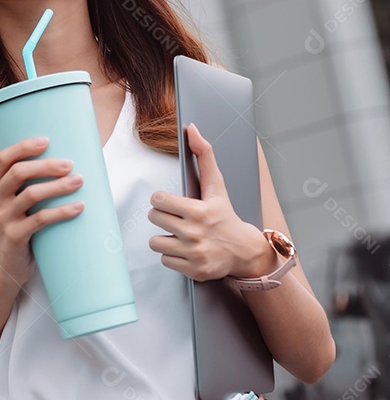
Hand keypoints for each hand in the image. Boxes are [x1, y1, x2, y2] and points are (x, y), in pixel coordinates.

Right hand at [0, 137, 84, 288]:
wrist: (6, 266)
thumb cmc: (18, 227)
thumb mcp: (14, 203)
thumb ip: (27, 185)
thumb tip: (65, 162)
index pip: (3, 158)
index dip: (24, 147)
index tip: (47, 140)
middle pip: (19, 173)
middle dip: (47, 165)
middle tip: (70, 164)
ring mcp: (2, 218)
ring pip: (31, 194)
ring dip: (58, 186)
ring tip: (79, 181)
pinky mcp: (14, 236)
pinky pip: (40, 219)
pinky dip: (62, 211)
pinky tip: (79, 207)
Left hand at [147, 123, 273, 280]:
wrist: (245, 251)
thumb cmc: (225, 215)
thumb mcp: (217, 186)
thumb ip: (203, 156)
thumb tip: (191, 128)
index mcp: (198, 211)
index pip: (158, 200)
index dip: (162, 200)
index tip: (173, 203)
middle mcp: (195, 233)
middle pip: (154, 219)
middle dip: (163, 217)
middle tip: (177, 219)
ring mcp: (194, 253)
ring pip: (155, 242)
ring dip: (165, 239)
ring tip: (181, 236)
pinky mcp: (193, 271)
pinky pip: (164, 260)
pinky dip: (173, 256)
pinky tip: (187, 250)